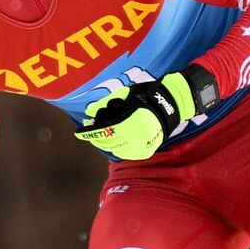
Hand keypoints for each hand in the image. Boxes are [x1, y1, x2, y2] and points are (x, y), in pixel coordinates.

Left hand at [73, 65, 218, 160]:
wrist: (171, 105)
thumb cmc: (146, 96)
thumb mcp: (124, 95)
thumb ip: (106, 104)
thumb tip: (89, 111)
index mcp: (130, 124)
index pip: (104, 131)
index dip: (90, 133)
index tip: (79, 132)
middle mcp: (136, 138)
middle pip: (108, 142)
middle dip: (96, 137)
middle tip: (90, 131)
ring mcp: (142, 147)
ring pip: (115, 149)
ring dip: (105, 142)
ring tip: (101, 134)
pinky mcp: (145, 152)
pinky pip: (125, 153)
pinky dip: (117, 148)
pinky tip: (114, 140)